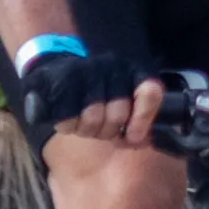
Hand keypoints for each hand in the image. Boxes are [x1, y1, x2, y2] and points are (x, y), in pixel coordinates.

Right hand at [19, 48, 164, 149]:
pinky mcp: (62, 82)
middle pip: (118, 114)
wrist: (59, 69)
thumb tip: (140, 141)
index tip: (133, 137)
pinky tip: (70, 119)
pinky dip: (69, 127)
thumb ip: (137, 119)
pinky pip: (69, 120)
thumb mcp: (125, 100)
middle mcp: (112, 67)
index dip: (143, 119)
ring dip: (89, 130)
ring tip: (85, 123)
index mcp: (134, 71)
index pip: (149, 93)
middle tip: (102, 128)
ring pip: (93, 119)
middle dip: (109, 131)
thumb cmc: (99, 91)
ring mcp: (86, 71)